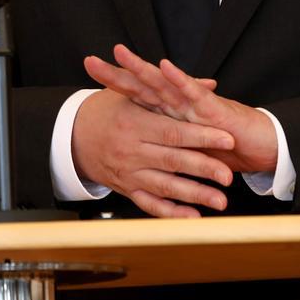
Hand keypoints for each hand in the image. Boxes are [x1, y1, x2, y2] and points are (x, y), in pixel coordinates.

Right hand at [70, 88, 234, 216]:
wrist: (71, 136)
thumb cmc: (104, 111)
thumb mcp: (131, 93)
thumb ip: (173, 88)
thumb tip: (210, 83)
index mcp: (134, 124)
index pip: (174, 132)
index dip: (201, 136)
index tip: (226, 139)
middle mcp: (130, 151)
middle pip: (173, 161)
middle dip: (204, 168)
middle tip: (228, 175)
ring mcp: (128, 173)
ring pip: (165, 187)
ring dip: (194, 194)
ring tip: (220, 200)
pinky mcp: (126, 189)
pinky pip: (150, 204)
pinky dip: (172, 212)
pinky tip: (193, 215)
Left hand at [84, 44, 278, 174]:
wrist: (259, 147)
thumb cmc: (224, 144)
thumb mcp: (188, 143)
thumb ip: (168, 137)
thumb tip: (144, 140)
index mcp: (169, 111)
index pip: (136, 94)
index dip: (114, 81)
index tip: (88, 68)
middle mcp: (178, 103)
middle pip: (142, 85)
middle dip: (116, 72)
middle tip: (89, 60)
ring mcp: (195, 103)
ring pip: (163, 83)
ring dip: (142, 68)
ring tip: (121, 53)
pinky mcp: (213, 109)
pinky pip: (194, 93)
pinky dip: (180, 79)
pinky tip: (165, 66)